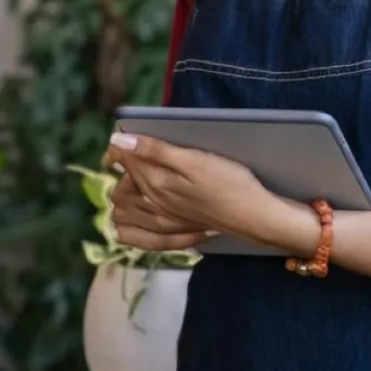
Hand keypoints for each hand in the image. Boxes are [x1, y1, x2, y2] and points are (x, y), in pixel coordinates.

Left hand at [109, 131, 308, 251]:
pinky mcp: (173, 229)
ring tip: (141, 178)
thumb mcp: (194, 160)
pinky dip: (133, 221)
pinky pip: (137, 234)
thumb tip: (118, 141)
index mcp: (155, 183)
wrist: (252, 216)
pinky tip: (145, 206)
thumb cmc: (229, 182)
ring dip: (125, 194)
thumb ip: (156, 151)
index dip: (118, 146)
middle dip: (123, 168)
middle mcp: (152, 204)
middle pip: (121, 185)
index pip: (122, 161)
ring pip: (124, 211)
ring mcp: (162, 220)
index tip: (124, 136)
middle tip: (138, 154)